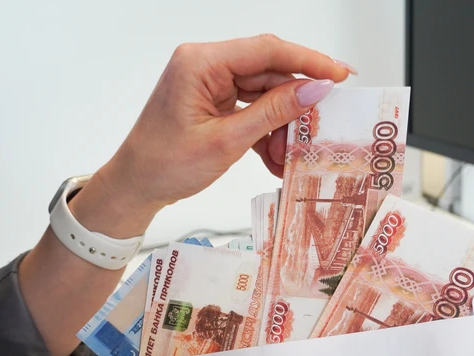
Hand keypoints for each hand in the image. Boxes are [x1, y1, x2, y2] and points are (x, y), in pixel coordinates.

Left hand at [69, 35, 354, 235]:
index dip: (308, 61)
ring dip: (281, 125)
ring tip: (289, 154)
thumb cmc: (164, 165)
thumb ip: (273, 112)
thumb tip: (314, 90)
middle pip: (268, 70)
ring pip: (263, 93)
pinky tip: (275, 156)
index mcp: (201, 62)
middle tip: (321, 125)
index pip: (266, 50)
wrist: (134, 188)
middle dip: (294, 104)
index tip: (339, 75)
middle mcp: (205, 64)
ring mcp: (209, 82)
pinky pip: (250, 108)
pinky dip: (265, 132)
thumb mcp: (226, 141)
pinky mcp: (212, 101)